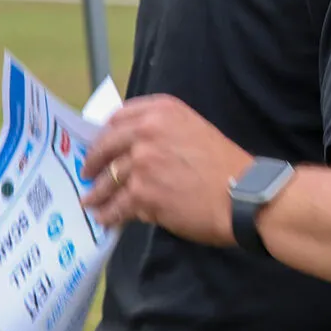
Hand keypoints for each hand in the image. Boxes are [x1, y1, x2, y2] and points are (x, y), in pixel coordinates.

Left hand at [80, 94, 253, 246]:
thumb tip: (131, 151)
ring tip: (91, 202)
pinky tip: (107, 220)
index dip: (104, 134)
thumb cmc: (225, 166)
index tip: (99, 145)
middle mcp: (148, 130)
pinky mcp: (141, 193)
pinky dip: (109, 215)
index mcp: (164, 110)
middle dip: (93, 163)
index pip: (118, 117)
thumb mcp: (194, 131)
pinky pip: (115, 206)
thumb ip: (162, 133)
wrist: (243, 195)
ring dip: (97, 194)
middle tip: (88, 174)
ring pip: (107, 179)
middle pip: (105, 146)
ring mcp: (142, 162)